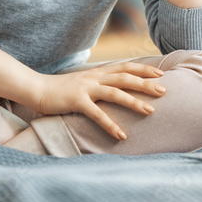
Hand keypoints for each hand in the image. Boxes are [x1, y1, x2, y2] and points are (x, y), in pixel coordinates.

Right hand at [33, 62, 166, 139]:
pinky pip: (97, 114)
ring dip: (134, 102)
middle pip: (125, 77)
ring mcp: (86, 88)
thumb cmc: (63, 89)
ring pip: (115, 92)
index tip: (160, 73)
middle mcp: (95, 77)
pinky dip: (110, 124)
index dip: (143, 69)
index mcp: (98, 72)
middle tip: (164, 91)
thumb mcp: (85, 82)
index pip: (125, 66)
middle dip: (146, 83)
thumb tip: (117, 87)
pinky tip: (121, 134)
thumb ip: (100, 82)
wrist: (38, 89)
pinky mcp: (77, 101)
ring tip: (150, 111)